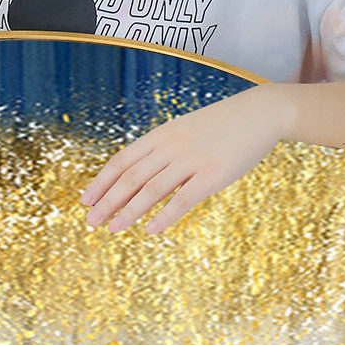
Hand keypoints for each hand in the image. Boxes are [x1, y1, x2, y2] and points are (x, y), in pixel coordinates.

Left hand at [79, 85, 286, 234]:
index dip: (101, 181)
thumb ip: (162, 149)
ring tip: (112, 228)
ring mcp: (190, 161)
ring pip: (150, 190)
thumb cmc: (219, 125)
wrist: (258, 113)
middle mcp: (169, 147)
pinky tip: (150, 230)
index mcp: (159, 136)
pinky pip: (183, 200)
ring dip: (128, 212)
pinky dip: (164, 216)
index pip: (121, 161)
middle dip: (107, 201)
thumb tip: (140, 173)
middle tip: (91, 221)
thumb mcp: (183, 130)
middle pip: (129, 178)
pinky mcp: (212, 175)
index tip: (85, 200)